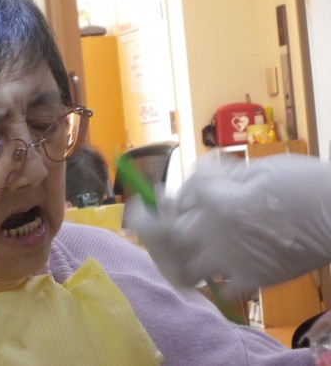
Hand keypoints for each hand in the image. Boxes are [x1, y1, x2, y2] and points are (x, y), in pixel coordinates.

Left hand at [125, 153, 330, 293]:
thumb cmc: (303, 183)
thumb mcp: (259, 168)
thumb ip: (221, 176)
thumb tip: (197, 179)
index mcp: (216, 201)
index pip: (180, 197)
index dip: (177, 192)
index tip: (174, 193)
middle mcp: (216, 233)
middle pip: (170, 234)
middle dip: (159, 225)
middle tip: (154, 221)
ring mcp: (233, 260)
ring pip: (186, 269)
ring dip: (179, 259)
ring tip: (180, 252)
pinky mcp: (254, 280)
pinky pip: (223, 290)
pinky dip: (217, 282)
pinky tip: (218, 271)